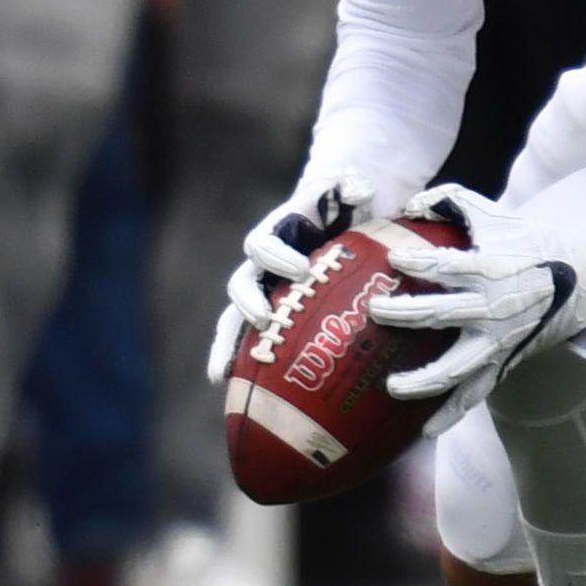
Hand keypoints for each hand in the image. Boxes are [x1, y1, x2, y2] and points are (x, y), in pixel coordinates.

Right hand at [208, 165, 411, 382]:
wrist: (343, 214)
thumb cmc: (346, 203)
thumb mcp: (349, 188)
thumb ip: (349, 185)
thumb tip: (360, 187)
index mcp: (279, 235)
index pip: (263, 245)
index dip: (276, 256)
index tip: (301, 269)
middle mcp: (264, 266)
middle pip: (243, 286)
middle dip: (247, 305)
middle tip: (265, 321)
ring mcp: (267, 292)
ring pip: (236, 321)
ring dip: (229, 345)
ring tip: (225, 374)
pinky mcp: (278, 314)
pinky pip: (255, 343)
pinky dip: (244, 368)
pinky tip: (245, 400)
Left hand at [375, 185, 585, 430]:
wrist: (585, 277)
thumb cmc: (535, 242)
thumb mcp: (496, 215)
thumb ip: (452, 201)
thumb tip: (411, 203)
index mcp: (489, 270)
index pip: (446, 266)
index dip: (417, 262)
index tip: (392, 259)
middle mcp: (491, 309)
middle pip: (439, 316)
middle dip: (403, 315)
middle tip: (375, 312)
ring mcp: (498, 341)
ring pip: (455, 368)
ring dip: (422, 380)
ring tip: (392, 386)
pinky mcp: (505, 361)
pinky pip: (475, 393)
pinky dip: (450, 414)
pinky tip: (424, 430)